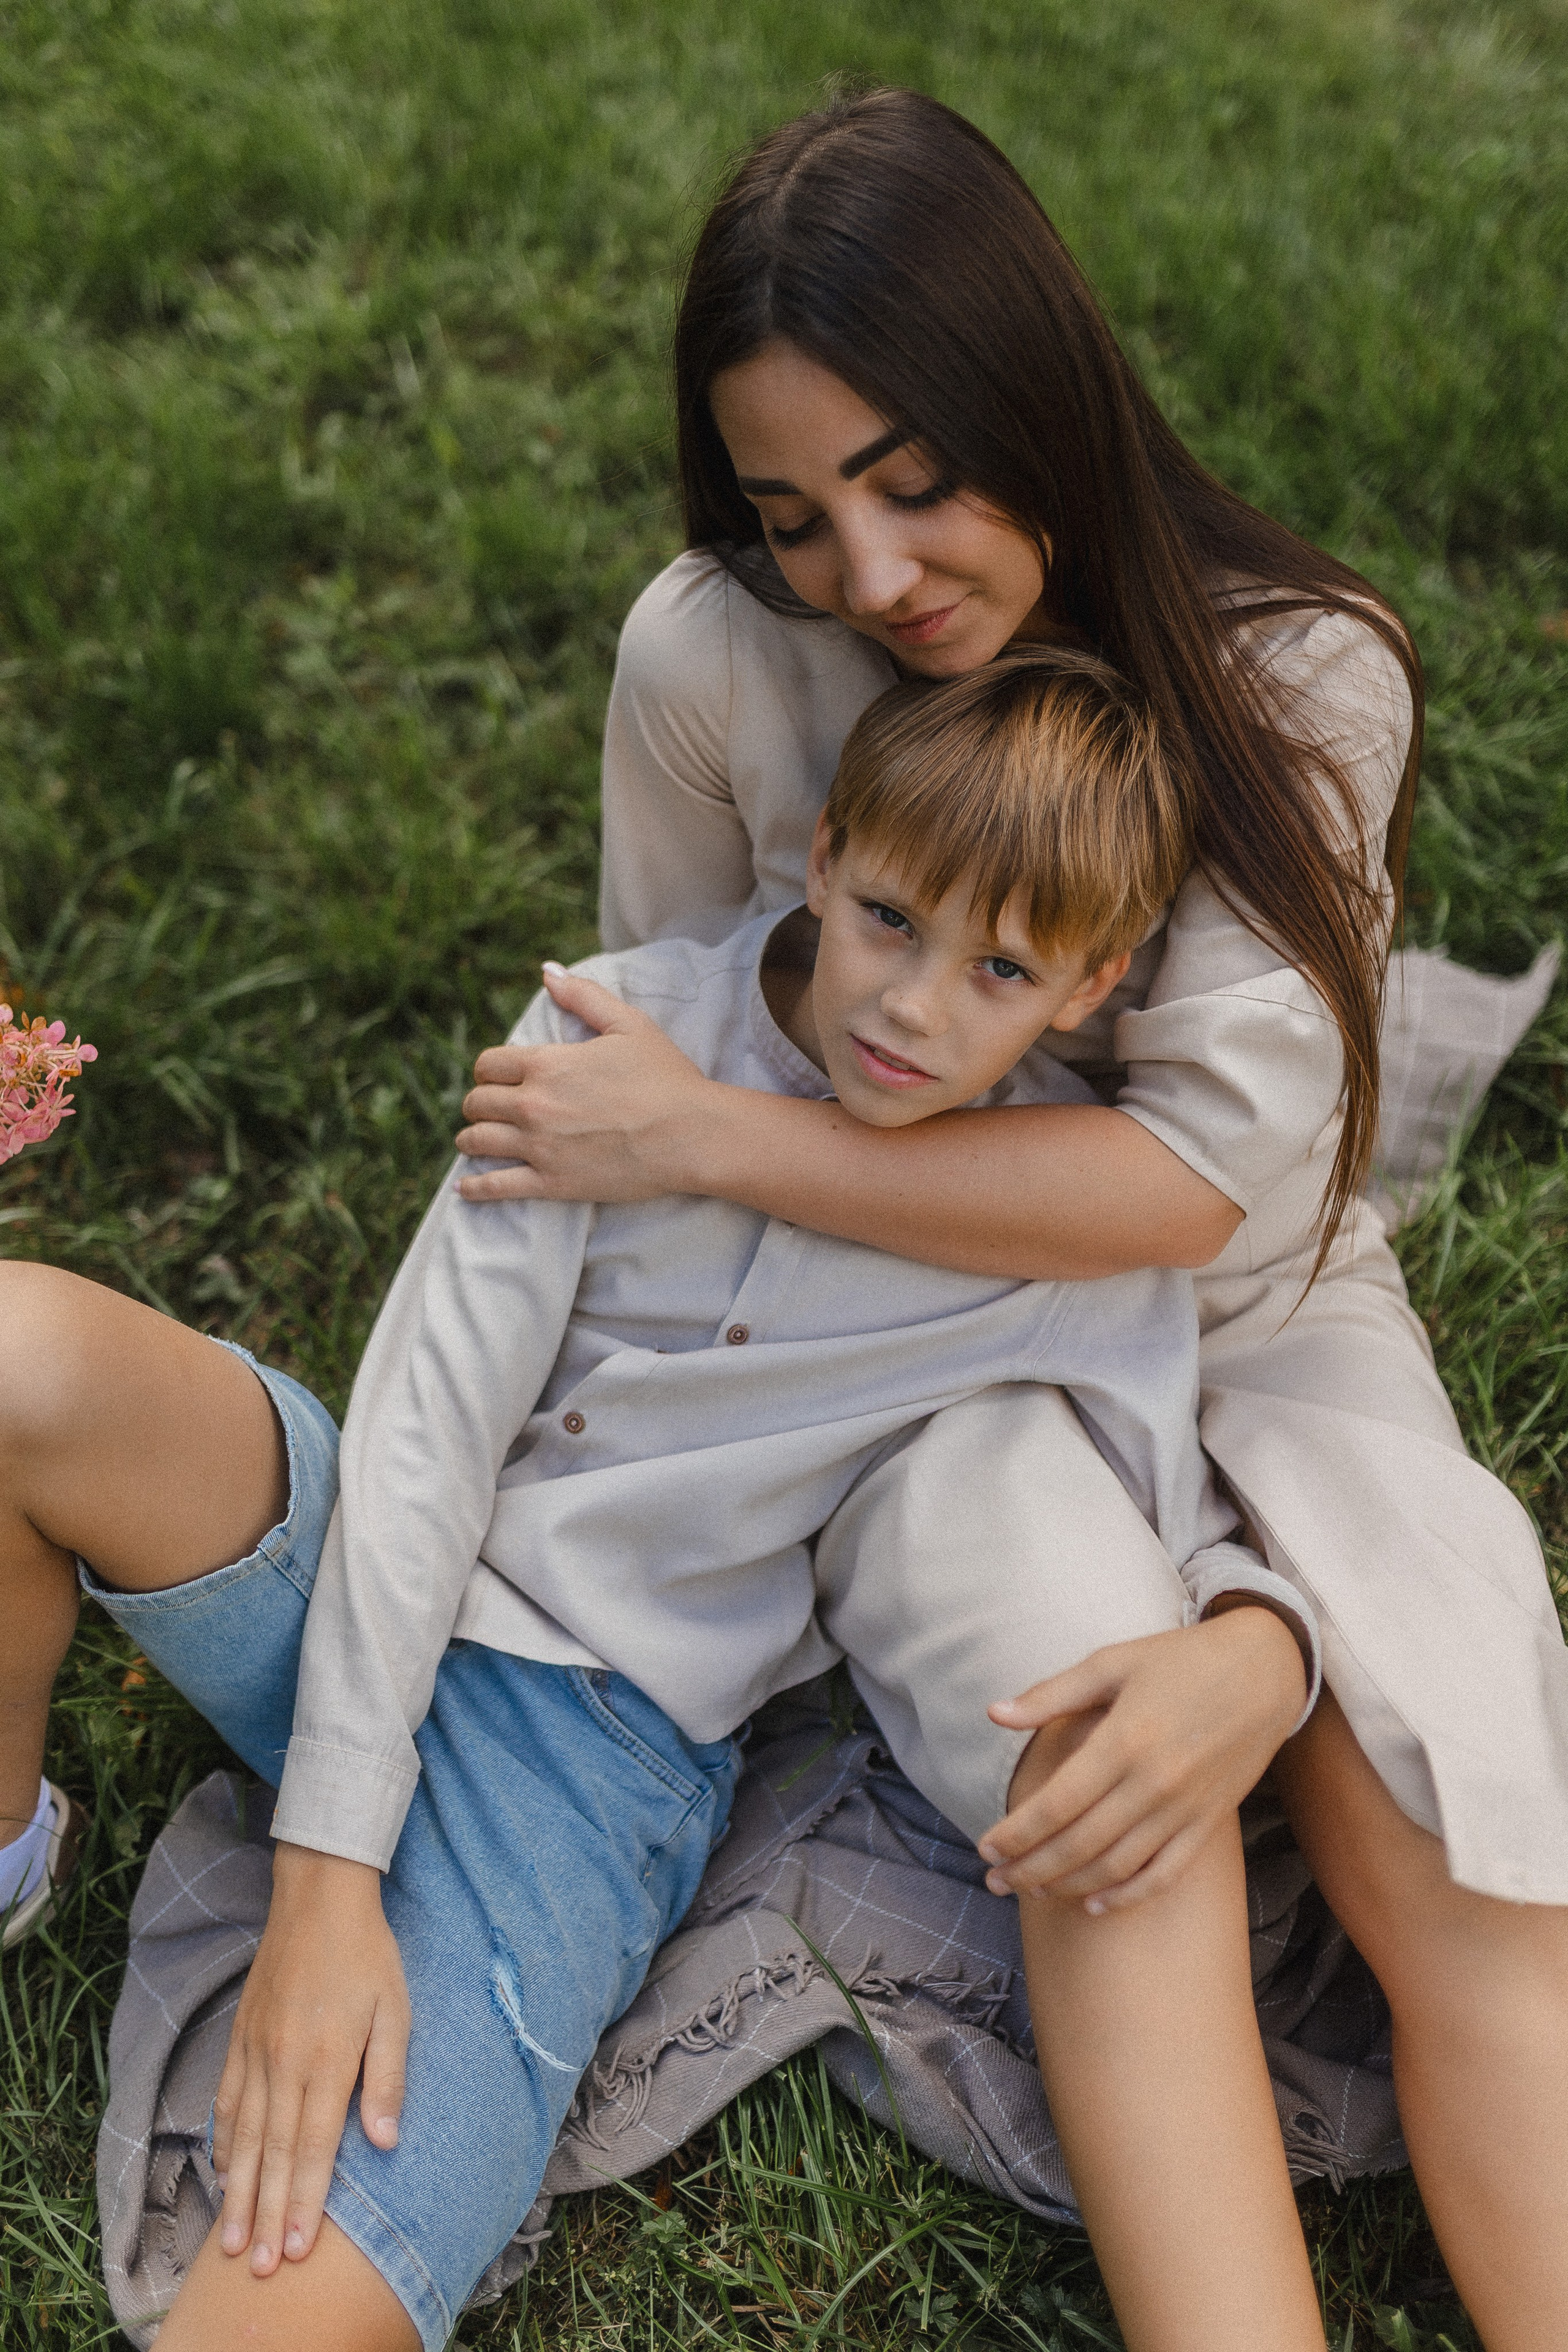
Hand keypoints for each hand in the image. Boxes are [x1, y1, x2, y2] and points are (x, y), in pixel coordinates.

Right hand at [212, 1844, 409, 2276]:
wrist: (319, 1897)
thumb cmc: (367, 1955)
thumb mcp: (395, 2010)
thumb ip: (387, 2077)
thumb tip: (385, 2142)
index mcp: (326, 2059)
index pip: (313, 2147)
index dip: (304, 2202)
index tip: (296, 2249)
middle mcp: (283, 2061)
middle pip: (273, 2153)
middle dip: (265, 2214)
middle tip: (256, 2266)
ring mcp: (256, 2050)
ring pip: (244, 2135)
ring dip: (239, 2191)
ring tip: (230, 2239)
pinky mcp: (241, 2036)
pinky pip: (227, 2100)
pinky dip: (224, 2141)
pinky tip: (225, 2171)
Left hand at [454, 965, 725, 1203]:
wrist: (690, 1134)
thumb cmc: (664, 1077)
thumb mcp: (628, 1024)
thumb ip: (583, 996)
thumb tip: (547, 972)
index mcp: (546, 1064)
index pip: (489, 1064)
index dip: (489, 1070)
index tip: (497, 1077)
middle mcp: (533, 1104)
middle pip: (478, 1102)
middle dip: (479, 1103)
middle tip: (488, 1109)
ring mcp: (539, 1147)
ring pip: (478, 1141)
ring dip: (471, 1138)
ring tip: (474, 1140)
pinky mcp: (552, 1183)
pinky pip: (496, 1186)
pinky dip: (476, 1186)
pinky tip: (466, 1186)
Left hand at [977, 1603, 1307, 1913]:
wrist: (1265, 1670)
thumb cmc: (1181, 1659)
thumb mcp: (1112, 1662)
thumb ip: (1052, 1693)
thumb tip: (993, 1713)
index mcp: (1125, 1739)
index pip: (1057, 1803)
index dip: (1017, 1832)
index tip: (985, 1846)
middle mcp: (1155, 1782)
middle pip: (1080, 1844)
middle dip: (1030, 1868)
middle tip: (995, 1881)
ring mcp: (1185, 1808)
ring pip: (1117, 1866)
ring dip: (1068, 1885)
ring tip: (1032, 1890)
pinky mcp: (1209, 1821)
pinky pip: (1164, 1872)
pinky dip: (1128, 1895)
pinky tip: (1095, 1904)